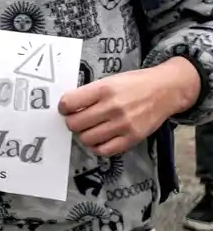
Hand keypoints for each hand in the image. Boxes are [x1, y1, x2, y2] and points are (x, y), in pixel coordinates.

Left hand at [59, 58, 199, 156]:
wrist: (166, 90)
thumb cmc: (135, 84)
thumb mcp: (109, 80)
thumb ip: (90, 93)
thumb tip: (68, 107)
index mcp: (104, 89)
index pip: (69, 103)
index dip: (63, 107)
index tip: (66, 109)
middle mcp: (112, 107)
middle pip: (75, 123)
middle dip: (71, 122)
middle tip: (76, 120)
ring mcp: (123, 124)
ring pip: (87, 138)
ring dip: (83, 135)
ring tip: (89, 129)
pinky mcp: (133, 138)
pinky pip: (105, 150)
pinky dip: (97, 147)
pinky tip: (99, 140)